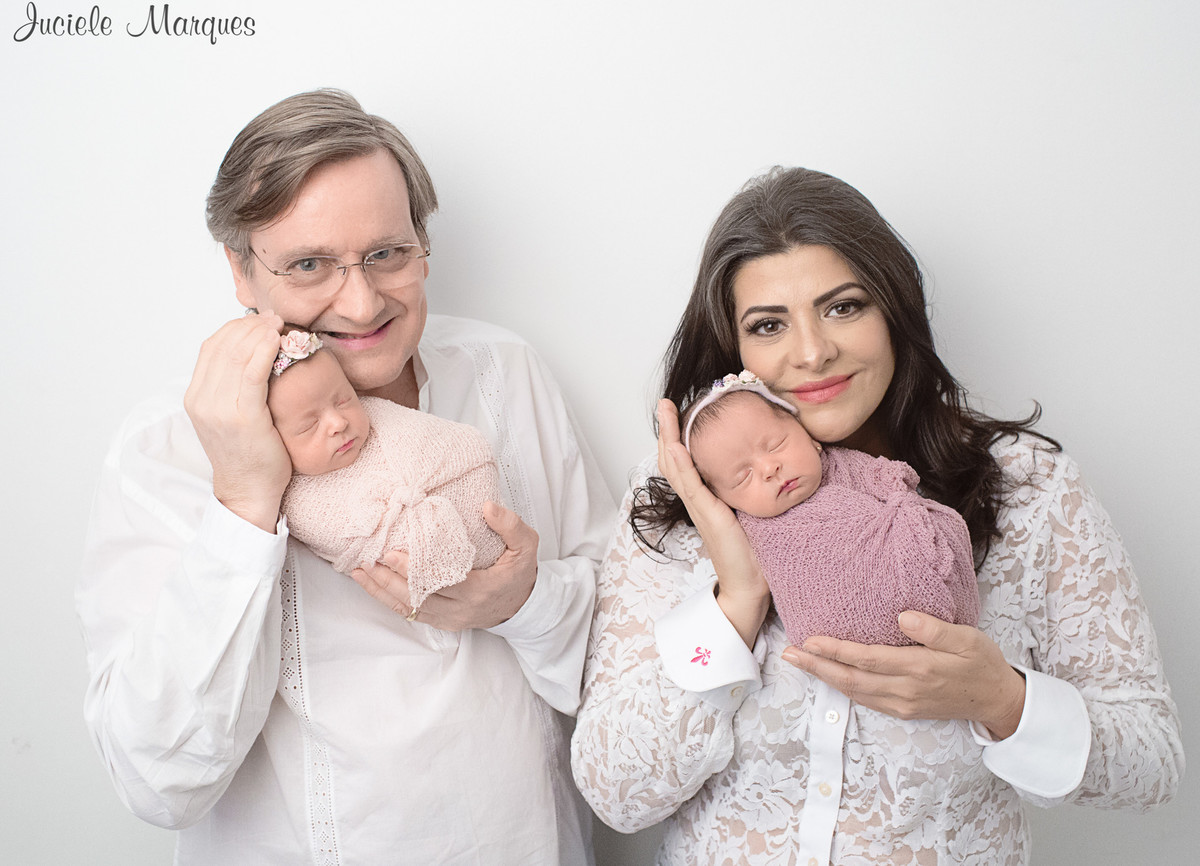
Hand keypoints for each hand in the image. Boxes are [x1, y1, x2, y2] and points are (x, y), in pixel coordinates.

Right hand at [184, 312, 290, 531]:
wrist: (248, 490)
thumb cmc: (248, 453)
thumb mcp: (231, 415)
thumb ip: (232, 387)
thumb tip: (250, 354)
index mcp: (195, 397)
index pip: (210, 348)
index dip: (235, 328)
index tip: (258, 320)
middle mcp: (202, 400)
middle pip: (223, 347)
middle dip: (249, 326)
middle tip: (273, 317)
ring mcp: (219, 409)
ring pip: (236, 356)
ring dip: (259, 333)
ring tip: (279, 322)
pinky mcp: (243, 417)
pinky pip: (253, 374)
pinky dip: (265, 351)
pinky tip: (278, 339)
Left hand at [351, 501, 538, 630]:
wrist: (523, 605)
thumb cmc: (520, 573)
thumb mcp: (527, 545)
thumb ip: (511, 525)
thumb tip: (487, 507)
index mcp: (480, 590)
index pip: (441, 582)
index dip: (415, 571)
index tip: (393, 554)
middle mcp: (461, 609)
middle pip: (418, 597)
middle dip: (389, 580)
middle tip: (369, 560)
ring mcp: (449, 619)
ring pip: (409, 608)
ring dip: (382, 591)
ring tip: (360, 572)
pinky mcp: (441, 621)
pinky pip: (410, 613)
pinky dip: (388, 600)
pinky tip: (371, 586)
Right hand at [657, 399, 768, 647]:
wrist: (750, 587)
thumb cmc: (754, 553)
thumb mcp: (750, 512)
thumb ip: (749, 491)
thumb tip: (765, 468)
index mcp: (706, 499)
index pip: (686, 461)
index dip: (680, 436)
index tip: (679, 412)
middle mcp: (698, 501)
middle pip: (673, 459)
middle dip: (668, 429)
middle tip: (665, 404)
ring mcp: (700, 508)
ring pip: (676, 466)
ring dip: (669, 437)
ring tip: (666, 412)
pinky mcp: (708, 516)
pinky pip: (690, 485)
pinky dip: (682, 463)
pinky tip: (677, 444)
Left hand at [782, 611, 1026, 738]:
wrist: (998, 700)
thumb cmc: (982, 663)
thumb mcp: (967, 638)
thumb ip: (934, 628)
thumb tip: (903, 618)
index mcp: (919, 668)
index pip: (867, 659)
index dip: (836, 651)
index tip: (810, 640)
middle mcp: (906, 690)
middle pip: (851, 679)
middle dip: (817, 667)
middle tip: (788, 654)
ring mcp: (903, 703)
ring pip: (855, 692)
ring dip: (825, 677)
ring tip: (800, 662)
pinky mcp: (904, 710)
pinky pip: (866, 700)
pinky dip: (843, 687)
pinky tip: (830, 676)